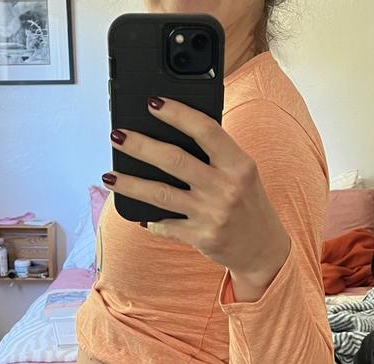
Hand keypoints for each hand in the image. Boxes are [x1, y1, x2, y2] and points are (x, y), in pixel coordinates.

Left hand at [103, 97, 290, 300]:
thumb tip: (172, 133)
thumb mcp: (243, 174)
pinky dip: (150, 220)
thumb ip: (217, 155)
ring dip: (131, 184)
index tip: (152, 103)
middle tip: (117, 136)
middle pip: (175, 161)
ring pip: (161, 195)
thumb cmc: (249, 204)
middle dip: (141, 146)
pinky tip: (138, 214)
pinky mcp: (201, 238)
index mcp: (239, 165)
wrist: (264, 250)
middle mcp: (226, 188)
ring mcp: (212, 215)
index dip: (177, 113)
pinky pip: (166, 226)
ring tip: (109, 176)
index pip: (206, 130)